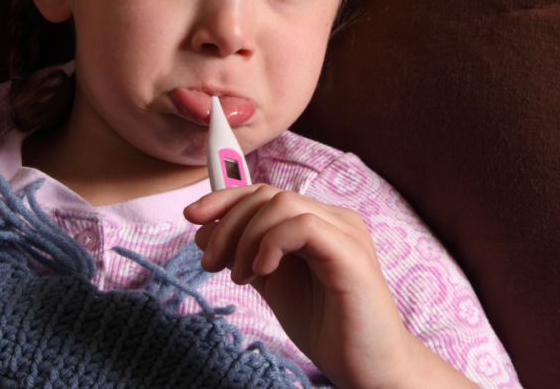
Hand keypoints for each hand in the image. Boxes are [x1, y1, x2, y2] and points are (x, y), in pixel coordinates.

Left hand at [184, 184, 474, 388]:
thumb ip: (246, 255)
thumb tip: (205, 229)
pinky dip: (271, 243)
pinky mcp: (350, 253)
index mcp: (318, 223)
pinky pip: (302, 225)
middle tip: (210, 263)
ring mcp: (345, 232)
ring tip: (239, 277)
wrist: (367, 367)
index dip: (225, 198)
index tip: (192, 218)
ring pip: (281, 203)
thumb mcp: (274, 286)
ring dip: (246, 237)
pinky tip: (263, 272)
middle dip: (227, 224)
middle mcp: (334, 219)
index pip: (265, 192)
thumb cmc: (328, 328)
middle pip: (267, 194)